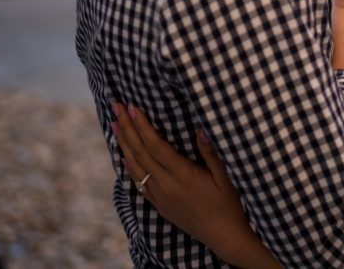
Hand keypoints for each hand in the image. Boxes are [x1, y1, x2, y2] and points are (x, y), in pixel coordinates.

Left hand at [110, 103, 280, 268]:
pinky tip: (124, 156)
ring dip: (124, 144)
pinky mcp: (160, 205)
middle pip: (140, 152)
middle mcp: (167, 185)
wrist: (223, 236)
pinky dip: (129, 166)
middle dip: (128, 128)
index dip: (142, 125)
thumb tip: (200, 130)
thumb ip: (211, 154)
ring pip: (135, 167)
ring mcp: (161, 197)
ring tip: (115, 125)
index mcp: (183, 175)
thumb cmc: (228, 205)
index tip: (133, 107)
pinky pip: (138, 183)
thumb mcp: (225, 177)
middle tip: (116, 107)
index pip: (156, 146)